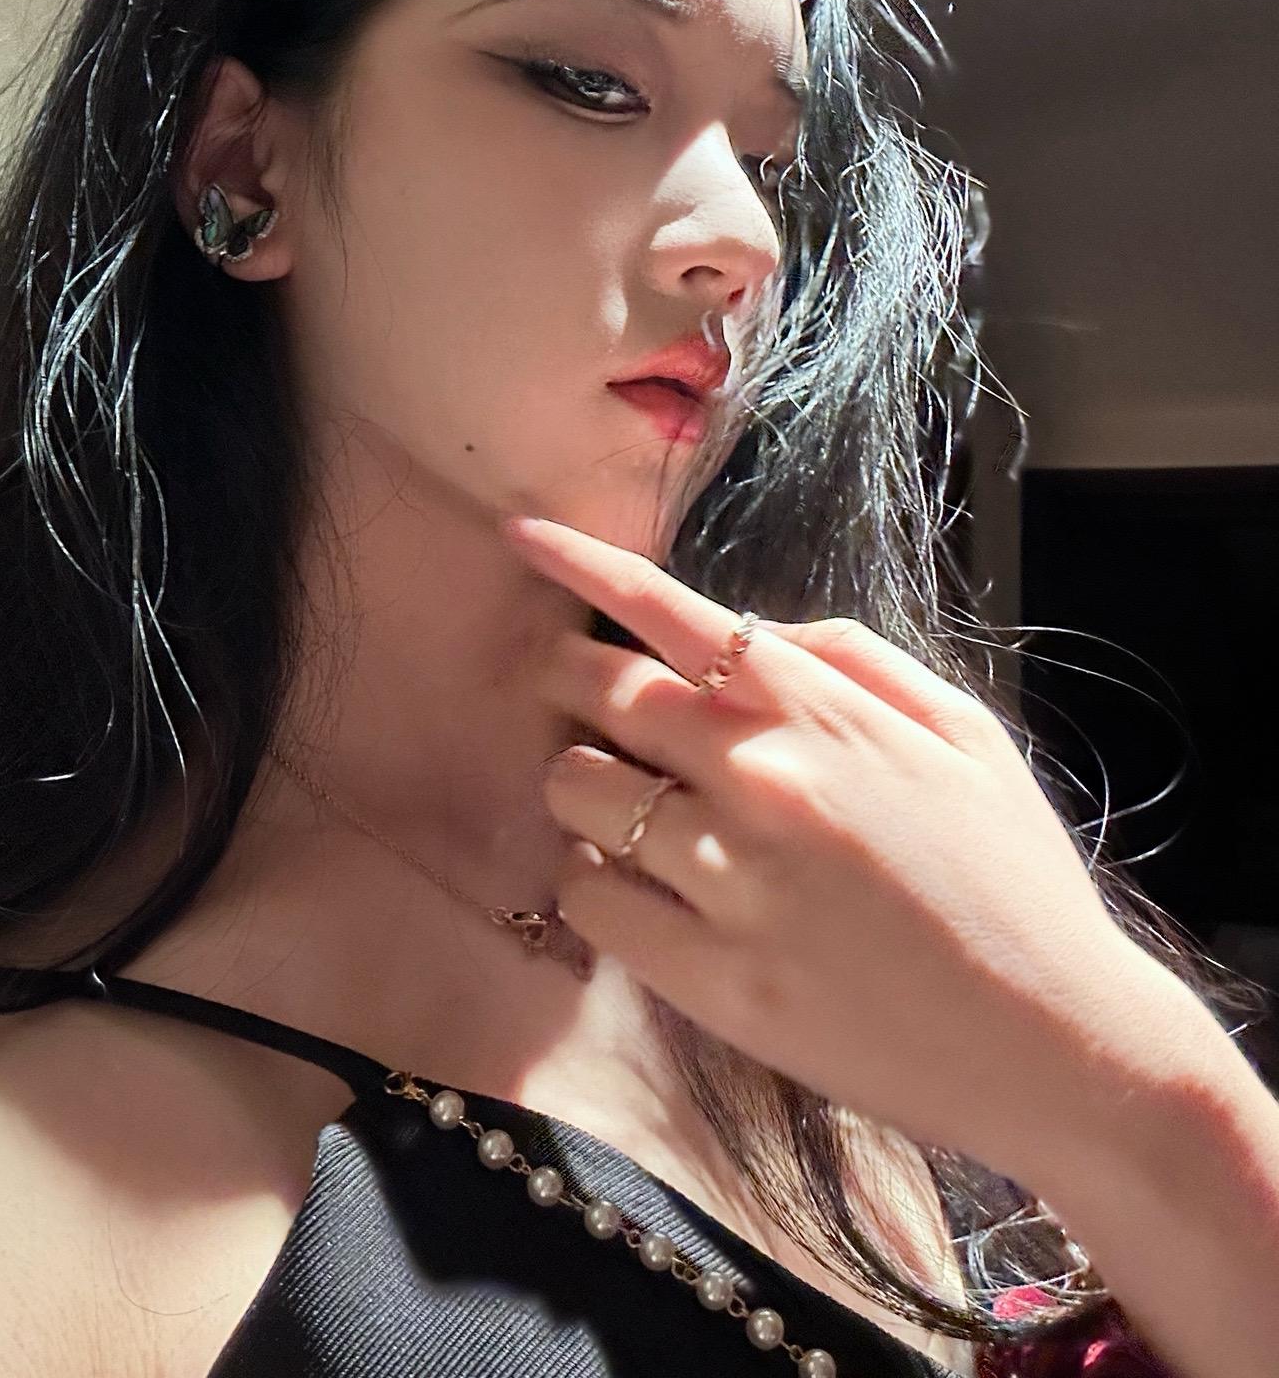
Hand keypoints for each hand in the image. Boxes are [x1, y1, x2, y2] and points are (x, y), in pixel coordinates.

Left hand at [506, 512, 1173, 1189]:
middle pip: (600, 694)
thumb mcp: (966, 734)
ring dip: (579, 786)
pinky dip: (589, 880)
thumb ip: (859, 659)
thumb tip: (761, 630)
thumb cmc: (1014, 880)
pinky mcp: (709, 978)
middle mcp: (759, 776)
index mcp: (819, 710)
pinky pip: (590, 901)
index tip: (519, 533)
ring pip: (578, 793)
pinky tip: (629, 884)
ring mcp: (727, 878)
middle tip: (571, 694)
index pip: (668, 610)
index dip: (581, 563)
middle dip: (566, 680)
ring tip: (616, 806)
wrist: (1055, 1043)